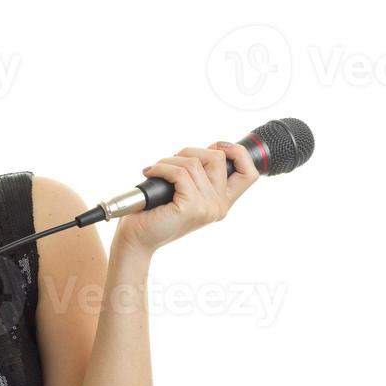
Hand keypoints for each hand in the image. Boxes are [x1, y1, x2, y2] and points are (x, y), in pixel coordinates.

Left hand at [112, 141, 259, 255]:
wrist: (136, 239)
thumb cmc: (155, 212)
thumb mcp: (185, 190)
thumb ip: (201, 174)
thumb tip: (212, 147)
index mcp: (221, 202)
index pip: (249, 173)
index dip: (238, 153)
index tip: (217, 146)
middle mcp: (219, 206)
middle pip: (218, 158)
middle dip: (191, 151)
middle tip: (171, 162)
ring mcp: (207, 208)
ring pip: (195, 163)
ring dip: (170, 160)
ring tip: (156, 170)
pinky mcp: (192, 207)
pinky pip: (179, 172)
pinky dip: (162, 168)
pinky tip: (151, 173)